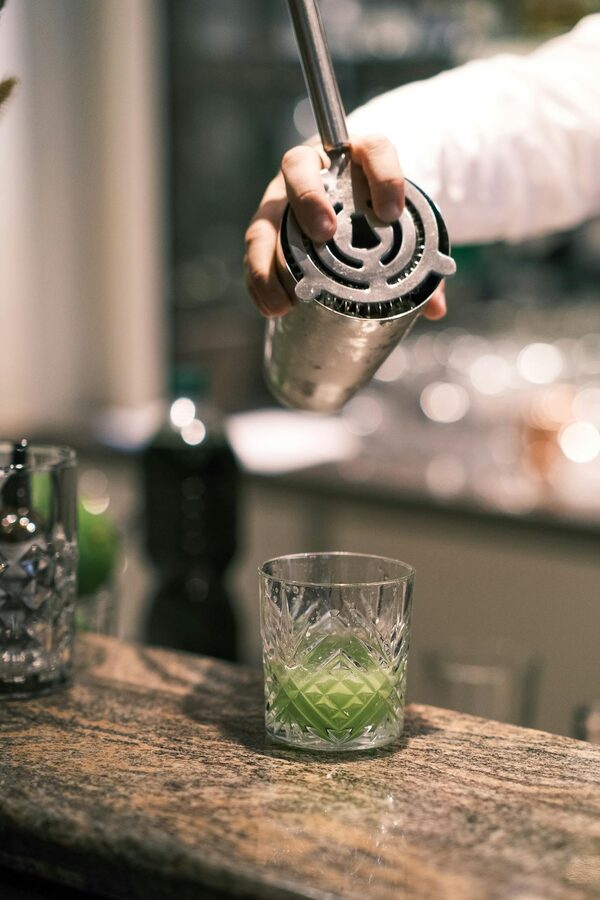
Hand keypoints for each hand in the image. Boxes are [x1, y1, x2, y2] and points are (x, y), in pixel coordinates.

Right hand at [244, 135, 446, 319]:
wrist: (349, 200)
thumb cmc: (376, 211)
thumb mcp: (399, 228)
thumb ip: (418, 264)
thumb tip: (434, 308)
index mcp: (357, 158)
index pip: (374, 150)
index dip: (384, 175)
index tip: (393, 212)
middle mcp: (313, 170)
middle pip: (299, 168)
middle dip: (309, 200)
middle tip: (326, 234)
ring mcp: (284, 199)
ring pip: (267, 218)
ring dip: (270, 258)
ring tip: (288, 296)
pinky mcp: (267, 228)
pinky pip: (256, 252)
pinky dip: (260, 281)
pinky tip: (272, 306)